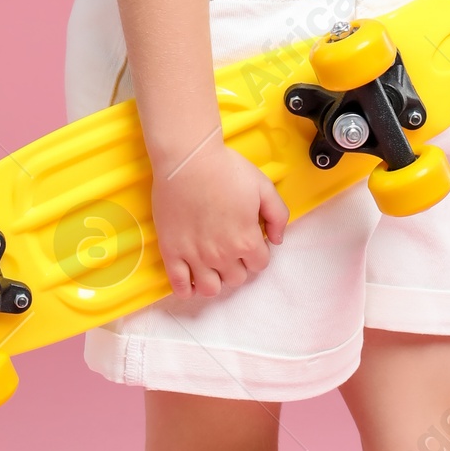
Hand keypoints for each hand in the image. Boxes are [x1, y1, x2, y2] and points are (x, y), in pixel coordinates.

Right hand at [151, 139, 288, 297]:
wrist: (187, 160)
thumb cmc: (226, 169)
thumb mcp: (263, 186)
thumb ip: (278, 215)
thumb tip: (277, 240)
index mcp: (246, 240)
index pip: (260, 265)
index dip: (258, 253)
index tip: (250, 242)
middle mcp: (222, 254)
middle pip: (236, 278)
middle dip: (238, 266)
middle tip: (231, 248)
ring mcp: (195, 256)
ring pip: (210, 289)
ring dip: (215, 281)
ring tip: (212, 266)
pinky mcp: (171, 252)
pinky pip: (180, 285)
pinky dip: (187, 289)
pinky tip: (192, 281)